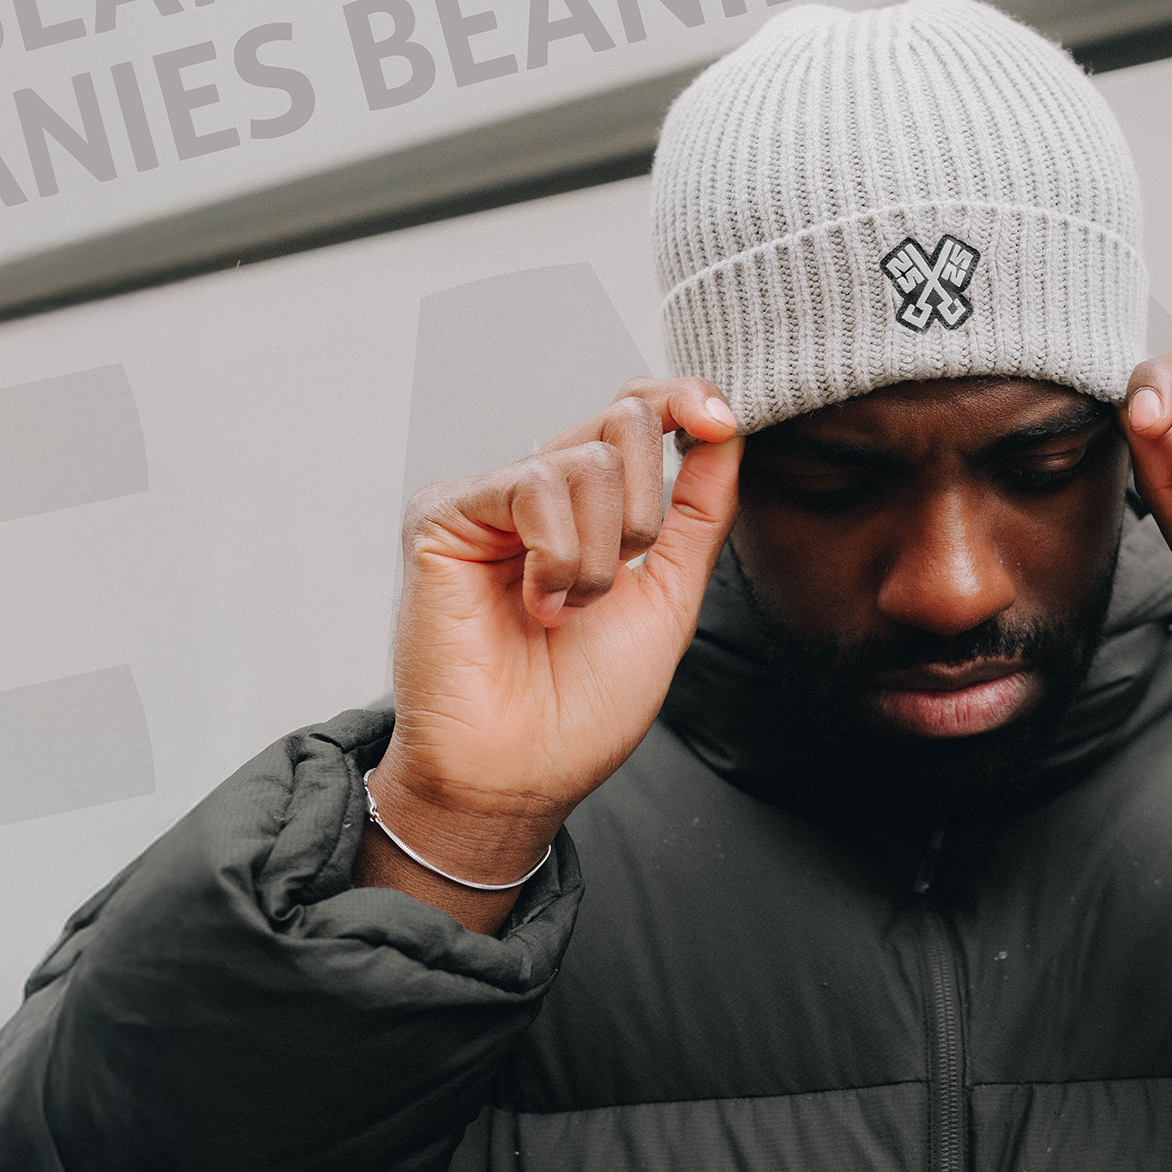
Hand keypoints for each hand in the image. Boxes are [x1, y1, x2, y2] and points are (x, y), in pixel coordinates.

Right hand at [363, 379, 739, 927]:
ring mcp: (489, 499)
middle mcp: (538, 491)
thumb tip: (727, 428)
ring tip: (565, 612)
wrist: (521, 771)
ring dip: (600, 557)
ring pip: (587, 462)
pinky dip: (556, 556)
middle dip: (646, 509)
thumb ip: (699, 510)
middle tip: (615, 585)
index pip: (638, 413)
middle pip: (623, 420)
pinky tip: (537, 604)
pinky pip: (532, 485)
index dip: (683, 399)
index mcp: (590, 507)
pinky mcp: (444, 513)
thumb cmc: (585, 704)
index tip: (719, 420)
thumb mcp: (670, 595)